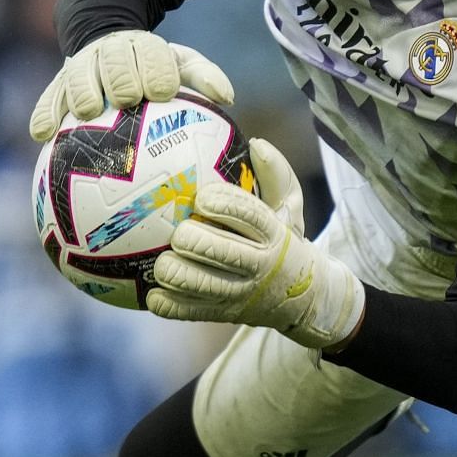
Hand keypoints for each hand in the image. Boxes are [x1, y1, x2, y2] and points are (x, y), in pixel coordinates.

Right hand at [28, 29, 233, 143]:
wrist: (106, 40)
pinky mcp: (57, 83)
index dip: (156, 71)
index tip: (163, 92)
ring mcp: (80, 66)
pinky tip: (42, 134)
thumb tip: (227, 97)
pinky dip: (44, 112)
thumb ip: (203, 76)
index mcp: (142, 47)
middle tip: (126, 100)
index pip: (151, 54)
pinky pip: (48, 97)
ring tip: (88, 112)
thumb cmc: (152, 65)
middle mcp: (109, 53)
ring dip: (83, 91)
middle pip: (113, 63)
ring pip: (77, 75)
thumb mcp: (179, 62)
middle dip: (120, 78)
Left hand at [148, 139, 364, 349]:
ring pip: (199, 283)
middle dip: (190, 238)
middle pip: (219, 250)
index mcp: (274, 234)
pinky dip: (166, 303)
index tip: (202, 198)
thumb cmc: (285, 241)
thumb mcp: (290, 207)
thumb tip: (257, 143)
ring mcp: (240, 293)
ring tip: (163, 261)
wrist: (303, 298)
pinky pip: (187, 311)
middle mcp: (258, 265)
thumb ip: (275, 175)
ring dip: (173, 270)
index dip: (222, 204)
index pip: (249, 216)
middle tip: (179, 232)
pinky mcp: (223, 313)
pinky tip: (153, 292)